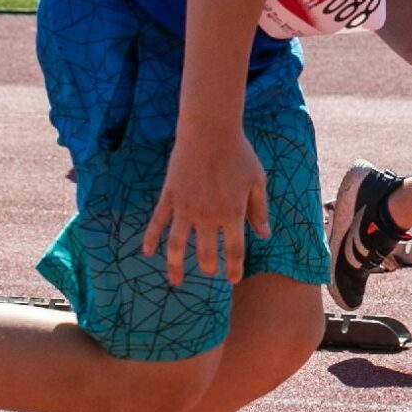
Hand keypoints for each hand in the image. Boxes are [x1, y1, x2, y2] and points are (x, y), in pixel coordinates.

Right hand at [141, 128, 267, 284]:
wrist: (210, 130)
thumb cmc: (239, 154)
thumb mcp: (257, 181)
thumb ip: (259, 210)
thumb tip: (265, 235)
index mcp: (233, 213)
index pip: (234, 251)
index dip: (234, 269)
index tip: (232, 279)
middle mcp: (208, 216)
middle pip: (206, 254)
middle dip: (209, 269)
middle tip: (210, 273)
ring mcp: (186, 208)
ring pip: (177, 245)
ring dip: (175, 266)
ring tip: (176, 281)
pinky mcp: (170, 197)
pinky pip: (157, 222)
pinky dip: (151, 239)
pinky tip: (147, 252)